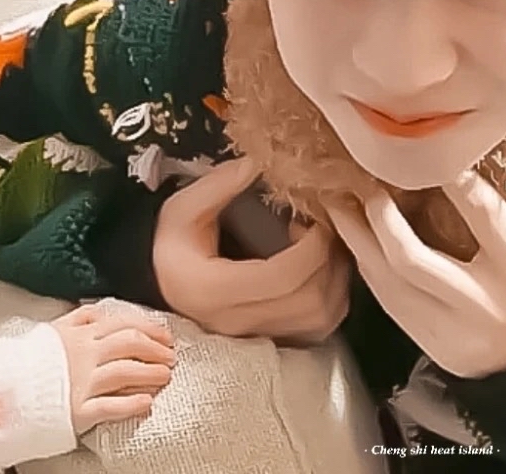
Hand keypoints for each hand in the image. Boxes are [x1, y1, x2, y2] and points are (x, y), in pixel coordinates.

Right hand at [50, 303, 175, 434]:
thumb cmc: (28, 362)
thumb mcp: (53, 330)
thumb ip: (81, 318)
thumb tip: (103, 310)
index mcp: (80, 335)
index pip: (125, 324)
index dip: (151, 328)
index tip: (166, 335)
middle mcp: (84, 356)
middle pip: (130, 345)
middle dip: (156, 349)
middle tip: (171, 356)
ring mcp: (80, 383)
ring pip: (125, 373)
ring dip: (150, 374)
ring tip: (165, 376)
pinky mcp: (76, 411)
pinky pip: (109, 407)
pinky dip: (131, 405)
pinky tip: (147, 403)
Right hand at [153, 158, 352, 341]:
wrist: (168, 285)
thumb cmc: (174, 248)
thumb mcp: (181, 211)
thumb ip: (217, 185)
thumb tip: (257, 163)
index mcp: (213, 292)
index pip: (282, 278)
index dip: (312, 247)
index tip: (314, 220)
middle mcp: (238, 322)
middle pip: (310, 301)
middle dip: (329, 258)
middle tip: (322, 228)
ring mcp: (258, 338)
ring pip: (322, 318)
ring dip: (337, 276)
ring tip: (323, 246)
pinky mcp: (275, 341)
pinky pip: (322, 328)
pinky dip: (335, 296)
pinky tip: (322, 269)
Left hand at [322, 171, 505, 379]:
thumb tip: (477, 175)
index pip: (485, 217)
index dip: (456, 181)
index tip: (432, 151)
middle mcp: (480, 303)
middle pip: (414, 259)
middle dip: (381, 218)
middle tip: (365, 184)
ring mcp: (450, 331)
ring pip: (389, 284)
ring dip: (359, 242)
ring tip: (339, 207)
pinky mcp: (432, 347)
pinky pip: (389, 303)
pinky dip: (370, 269)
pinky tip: (357, 242)